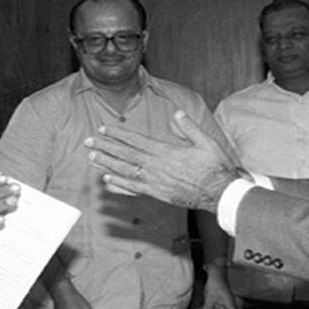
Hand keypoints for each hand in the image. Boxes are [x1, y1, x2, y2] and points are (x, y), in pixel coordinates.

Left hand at [86, 110, 240, 212]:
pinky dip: (119, 184)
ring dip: (107, 164)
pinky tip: (107, 181)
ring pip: (125, 172)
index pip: (136, 141)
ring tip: (91, 158)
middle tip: (88, 141)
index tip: (103, 129)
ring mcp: (155, 182)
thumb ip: (189, 127)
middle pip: (125, 155)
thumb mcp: (207, 142)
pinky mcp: (157, 194)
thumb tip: (176, 114)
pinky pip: (133, 189)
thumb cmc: (216, 167)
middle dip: (105, 147)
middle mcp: (156, 167)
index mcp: (165, 152)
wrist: (220, 194)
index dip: (117, 134)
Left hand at [200, 263, 237, 308]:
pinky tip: (209, 305)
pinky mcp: (221, 294)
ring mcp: (226, 297)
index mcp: (230, 303)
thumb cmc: (216, 284)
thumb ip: (208, 308)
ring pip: (223, 307)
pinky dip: (215, 304)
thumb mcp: (210, 298)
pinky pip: (219, 302)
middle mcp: (229, 301)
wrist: (216, 272)